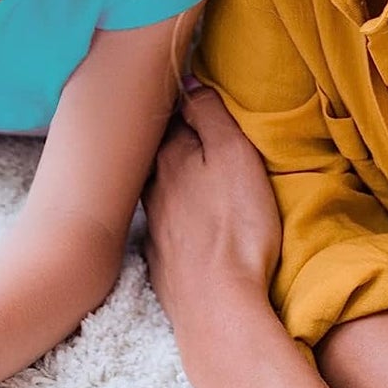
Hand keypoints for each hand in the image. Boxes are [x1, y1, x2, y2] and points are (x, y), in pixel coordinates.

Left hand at [142, 84, 281, 369]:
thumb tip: (188, 81)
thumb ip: (210, 116)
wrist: (216, 306)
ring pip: (157, 186)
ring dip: (168, 175)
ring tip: (186, 168)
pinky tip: (182, 218)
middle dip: (169, 137)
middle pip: (158, 152)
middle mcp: (152, 187)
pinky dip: (171, 213)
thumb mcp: (235, 158)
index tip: (190, 91)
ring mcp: (152, 225)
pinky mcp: (159, 258)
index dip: (184, 102)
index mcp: (170, 157)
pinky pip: (162, 223)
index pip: (172, 117)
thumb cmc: (235, 228)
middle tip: (184, 125)